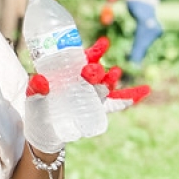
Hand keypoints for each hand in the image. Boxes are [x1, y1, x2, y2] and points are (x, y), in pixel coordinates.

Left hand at [24, 36, 149, 151]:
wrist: (44, 134)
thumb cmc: (38, 113)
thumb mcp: (33, 100)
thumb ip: (36, 91)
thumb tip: (40, 80)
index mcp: (67, 73)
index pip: (81, 58)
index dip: (94, 51)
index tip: (104, 44)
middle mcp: (81, 81)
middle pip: (94, 69)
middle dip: (99, 65)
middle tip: (98, 64)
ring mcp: (89, 95)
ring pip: (104, 85)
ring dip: (110, 80)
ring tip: (114, 73)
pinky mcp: (95, 109)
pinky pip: (115, 103)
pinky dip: (129, 97)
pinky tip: (144, 91)